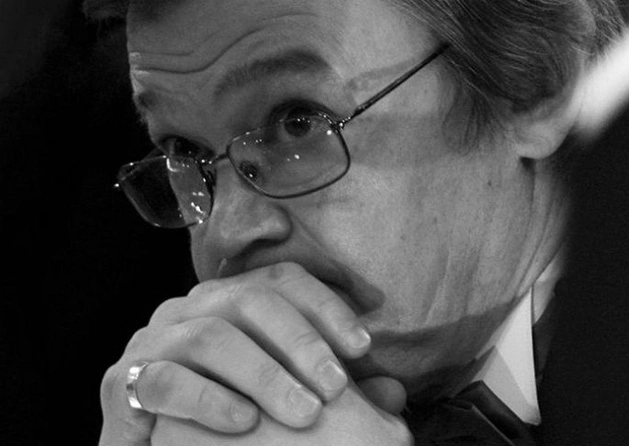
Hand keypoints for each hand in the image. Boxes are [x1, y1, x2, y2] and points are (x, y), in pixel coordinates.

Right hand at [99, 263, 371, 445]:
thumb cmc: (231, 421)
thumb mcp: (290, 401)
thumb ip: (336, 393)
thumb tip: (394, 390)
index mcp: (231, 302)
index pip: (282, 281)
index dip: (326, 306)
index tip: (364, 346)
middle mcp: (192, 308)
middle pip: (250, 299)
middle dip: (300, 340)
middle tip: (336, 386)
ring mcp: (155, 340)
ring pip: (211, 336)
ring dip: (264, 374)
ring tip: (303, 413)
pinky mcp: (125, 380)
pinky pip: (167, 379)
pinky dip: (209, 400)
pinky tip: (244, 423)